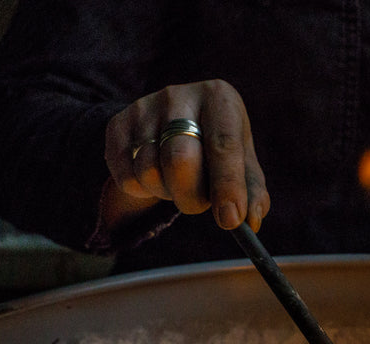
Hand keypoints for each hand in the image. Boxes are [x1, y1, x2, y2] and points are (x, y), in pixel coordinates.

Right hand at [104, 80, 269, 229]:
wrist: (173, 123)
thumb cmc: (217, 148)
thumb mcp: (242, 163)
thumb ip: (251, 191)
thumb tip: (251, 221)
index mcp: (219, 98)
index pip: (224, 146)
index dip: (227, 186)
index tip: (230, 220)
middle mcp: (180, 95)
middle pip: (179, 160)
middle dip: (191, 197)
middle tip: (198, 204)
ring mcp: (145, 106)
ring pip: (149, 172)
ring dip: (166, 193)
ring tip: (177, 182)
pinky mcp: (118, 123)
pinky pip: (126, 176)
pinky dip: (142, 191)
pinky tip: (155, 177)